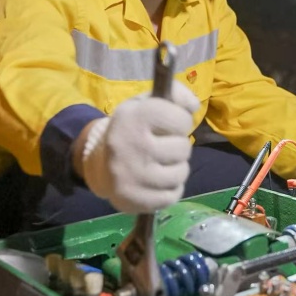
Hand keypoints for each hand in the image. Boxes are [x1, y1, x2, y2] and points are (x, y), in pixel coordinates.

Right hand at [77, 81, 199, 212]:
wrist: (102, 164)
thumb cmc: (134, 129)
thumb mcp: (148, 103)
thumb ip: (175, 95)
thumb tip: (193, 105)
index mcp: (132, 117)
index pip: (180, 119)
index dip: (181, 121)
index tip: (170, 124)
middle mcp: (129, 146)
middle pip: (183, 148)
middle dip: (178, 146)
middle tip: (163, 146)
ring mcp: (131, 176)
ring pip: (181, 173)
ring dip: (177, 168)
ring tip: (162, 163)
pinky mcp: (133, 200)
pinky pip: (172, 196)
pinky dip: (171, 189)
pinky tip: (158, 181)